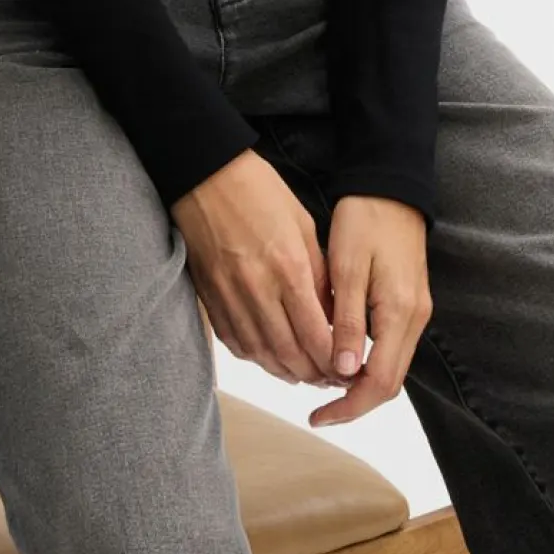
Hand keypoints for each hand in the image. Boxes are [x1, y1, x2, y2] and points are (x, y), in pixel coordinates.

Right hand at [170, 148, 341, 386]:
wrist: (204, 174)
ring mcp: (230, 297)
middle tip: (330, 379)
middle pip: (290, 354)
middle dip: (314, 374)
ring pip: (262, 355)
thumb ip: (319, 273)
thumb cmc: (258, 191)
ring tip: (304, 374)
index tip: (348, 368)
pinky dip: (256, 356)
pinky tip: (270, 357)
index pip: (317, 336)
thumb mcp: (303, 224)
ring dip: (286, 372)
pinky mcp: (210, 297)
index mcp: (288, 268)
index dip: (335, 362)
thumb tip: (331, 314)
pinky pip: (235, 342)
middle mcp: (258, 289)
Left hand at [306, 194, 432, 427]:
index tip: (318, 417)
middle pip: (389, 383)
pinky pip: (390, 347)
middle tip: (319, 412)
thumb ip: (347, 321)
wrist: (390, 187)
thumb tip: (344, 372)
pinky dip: (367, 361)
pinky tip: (339, 356)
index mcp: (399, 313)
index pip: (379, 382)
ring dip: (360, 384)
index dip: (349, 406)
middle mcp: (414, 319)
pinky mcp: (408, 303)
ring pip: (391, 366)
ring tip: (322, 386)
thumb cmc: (365, 220)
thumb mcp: (348, 268)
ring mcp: (415, 312)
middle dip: (355, 403)